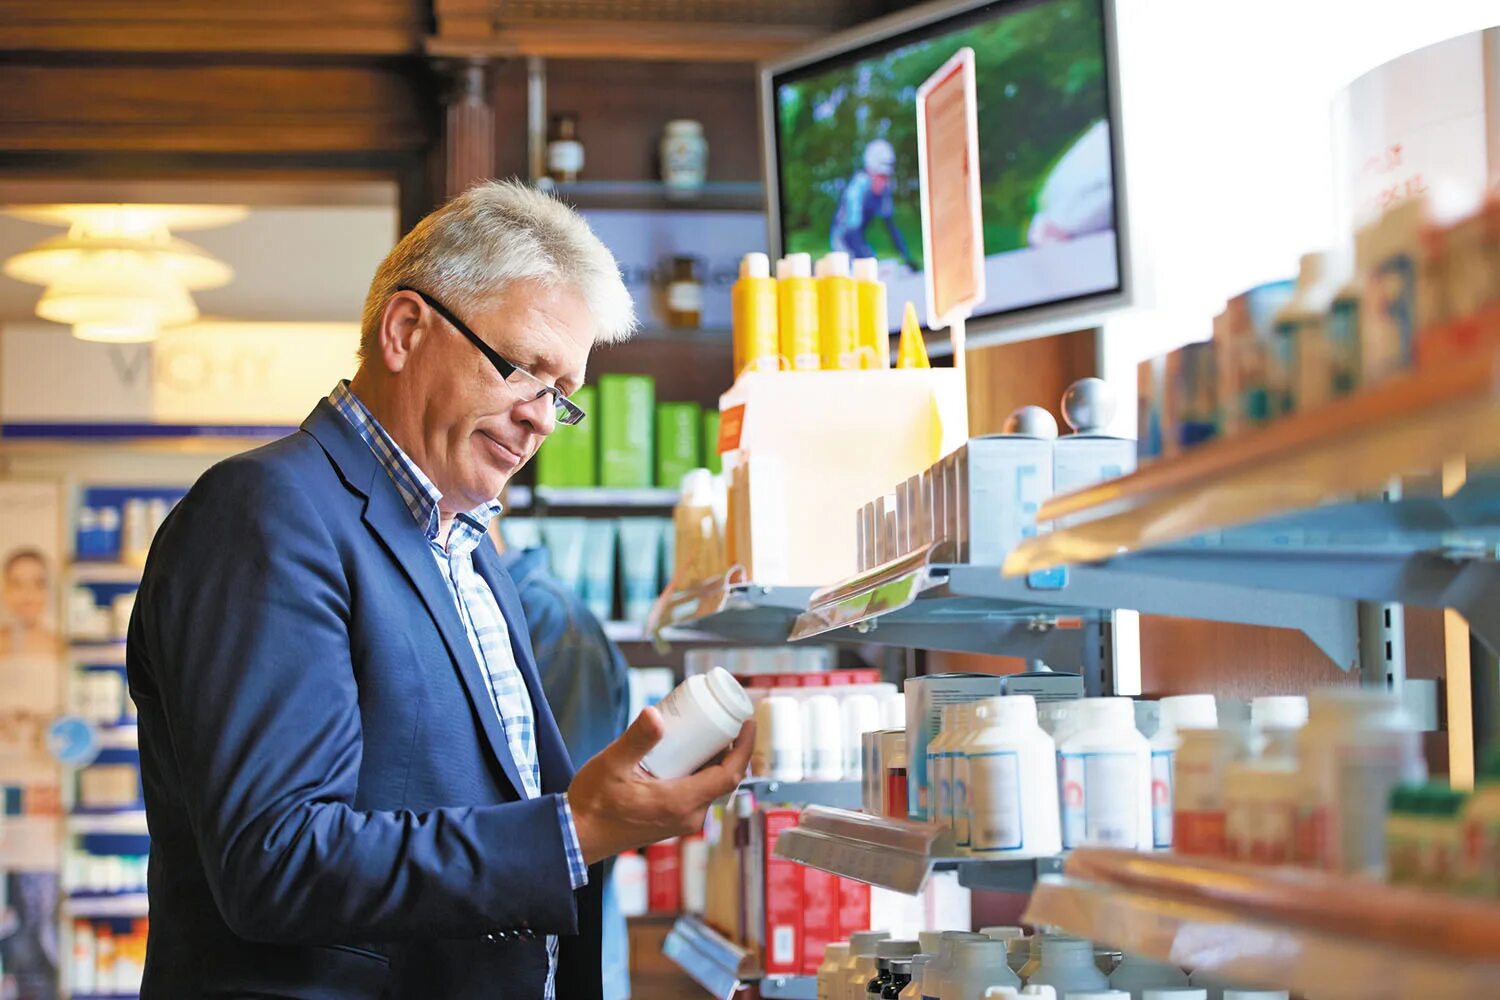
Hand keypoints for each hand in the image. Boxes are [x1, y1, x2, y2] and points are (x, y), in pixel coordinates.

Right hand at [567, 707, 753, 864]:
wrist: (577, 837)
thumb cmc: (593, 803)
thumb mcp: (613, 764)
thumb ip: (636, 739)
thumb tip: (656, 714)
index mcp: (681, 803)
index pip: (729, 775)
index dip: (744, 748)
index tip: (748, 722)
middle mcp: (688, 816)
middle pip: (723, 779)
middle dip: (729, 748)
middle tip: (724, 718)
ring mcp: (681, 820)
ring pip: (710, 786)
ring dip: (713, 760)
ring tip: (707, 731)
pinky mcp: (672, 820)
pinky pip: (697, 793)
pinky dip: (700, 771)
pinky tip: (688, 753)